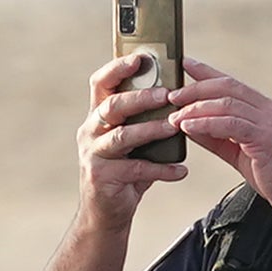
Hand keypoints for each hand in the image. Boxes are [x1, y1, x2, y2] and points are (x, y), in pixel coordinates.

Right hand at [78, 52, 190, 207]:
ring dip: (151, 129)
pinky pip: (136, 169)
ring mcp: (93, 154)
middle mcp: (90, 131)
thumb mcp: (132, 141)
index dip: (118, 67)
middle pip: (113, 106)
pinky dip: (161, 169)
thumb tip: (177, 94)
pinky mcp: (102, 177)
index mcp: (98, 116)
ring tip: (175, 127)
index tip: (140, 57)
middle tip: (167, 94)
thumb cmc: (124, 170)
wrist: (105, 213)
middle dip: (141, 97)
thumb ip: (145, 119)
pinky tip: (180, 170)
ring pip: (122, 136)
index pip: (101, 83)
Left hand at [153, 61, 271, 224]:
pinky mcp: (266, 138)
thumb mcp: (241, 152)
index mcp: (266, 109)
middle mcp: (269, 110)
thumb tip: (189, 125)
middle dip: (195, 88)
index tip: (185, 64)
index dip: (207, 72)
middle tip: (172, 95)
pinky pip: (230, 124)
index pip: (232, 84)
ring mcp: (269, 122)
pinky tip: (189, 127)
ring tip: (175, 116)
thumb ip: (217, 137)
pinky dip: (206, 123)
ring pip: (226, 103)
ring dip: (196, 108)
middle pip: (227, 87)